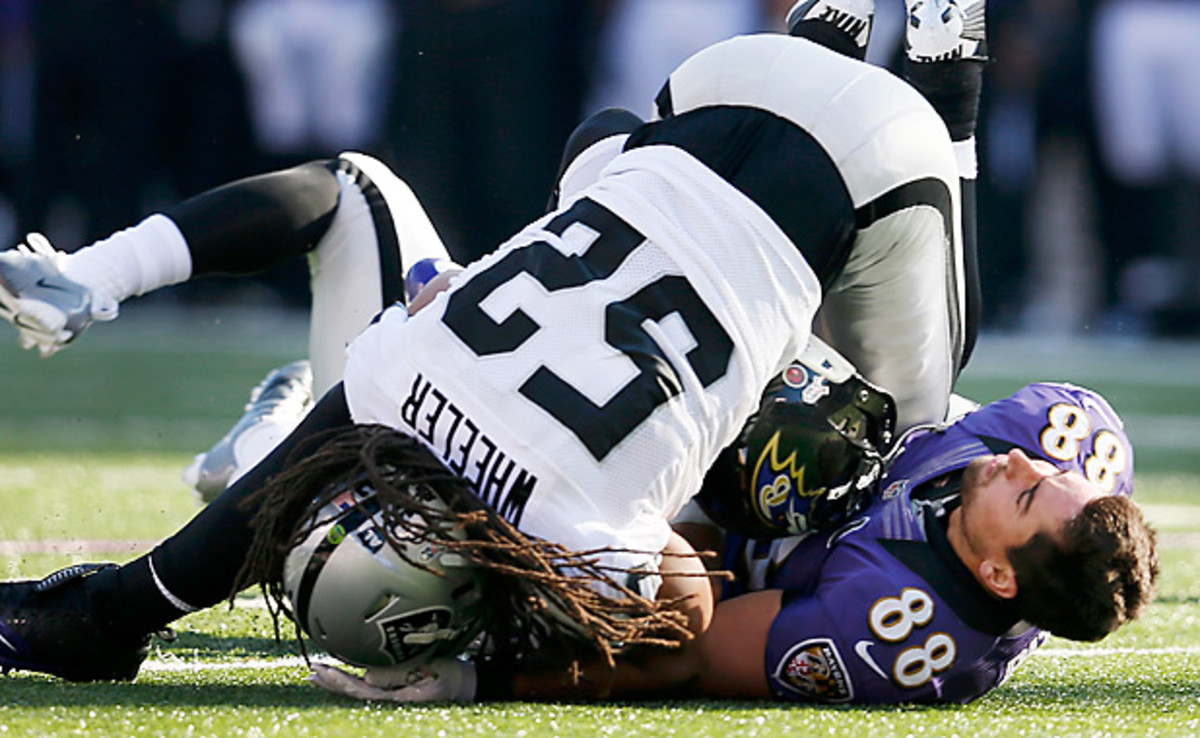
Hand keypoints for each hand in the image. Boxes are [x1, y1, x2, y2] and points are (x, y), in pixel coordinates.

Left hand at [310, 658, 476, 702]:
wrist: (465, 684)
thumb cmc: (450, 676)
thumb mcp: (428, 672)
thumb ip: (398, 675)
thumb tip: (367, 676)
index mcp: (397, 698)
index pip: (362, 692)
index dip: (342, 683)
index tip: (326, 671)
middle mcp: (391, 700)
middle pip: (355, 693)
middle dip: (333, 682)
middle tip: (314, 671)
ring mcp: (393, 696)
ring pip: (359, 691)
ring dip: (338, 682)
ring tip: (318, 674)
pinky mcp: (396, 691)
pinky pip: (368, 688)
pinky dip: (351, 681)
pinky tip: (340, 677)